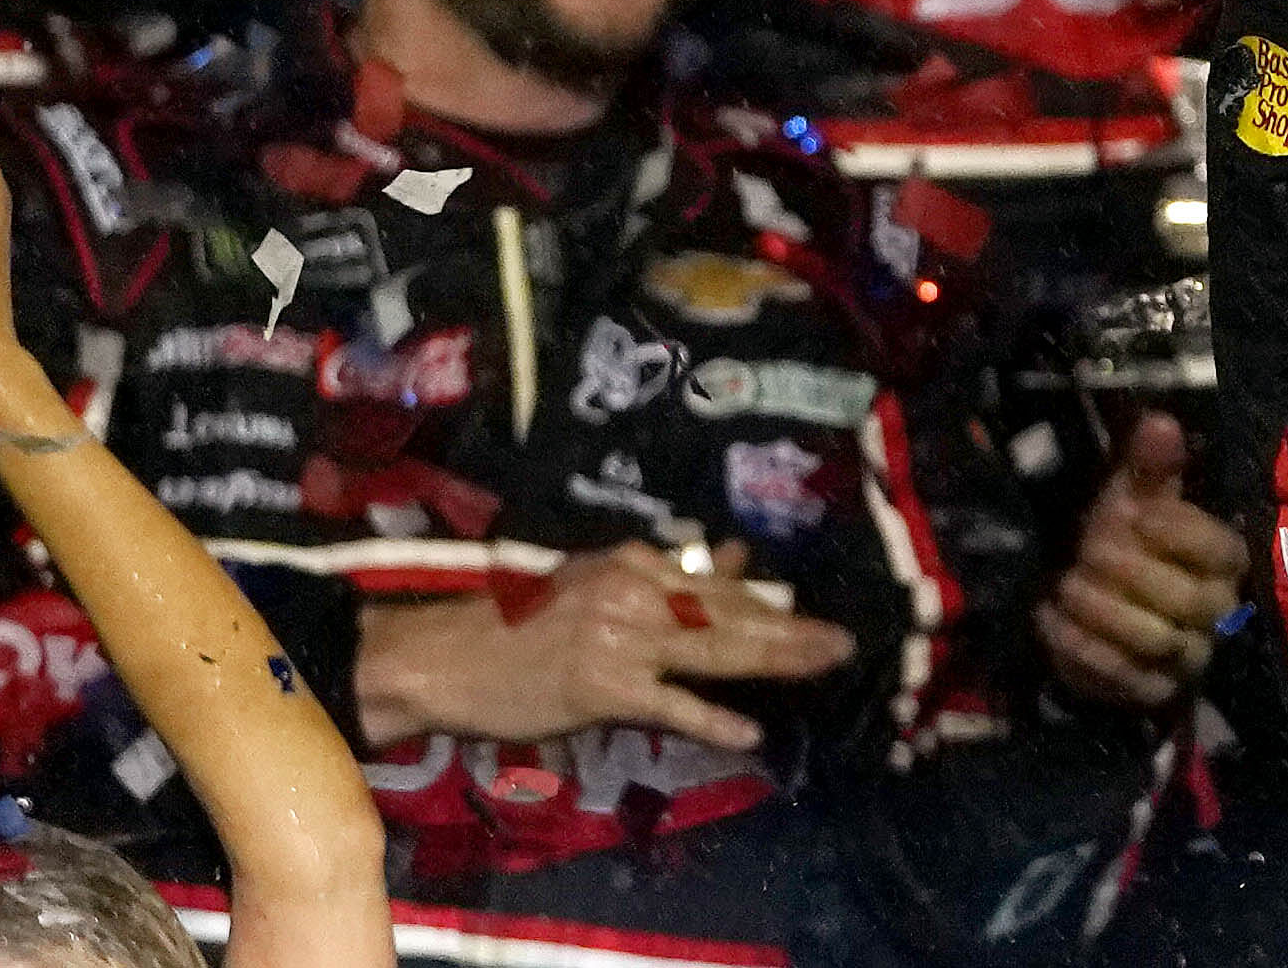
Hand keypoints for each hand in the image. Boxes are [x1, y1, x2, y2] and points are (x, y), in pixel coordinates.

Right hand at [351, 539, 854, 755]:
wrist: (445, 655)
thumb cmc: (518, 623)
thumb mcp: (595, 584)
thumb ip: (666, 576)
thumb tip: (735, 555)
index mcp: (633, 563)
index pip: (717, 584)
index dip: (766, 602)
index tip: (808, 615)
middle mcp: (635, 592)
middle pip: (728, 613)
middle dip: (790, 627)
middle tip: (842, 641)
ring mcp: (622, 640)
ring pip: (714, 651)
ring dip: (775, 659)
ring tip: (822, 664)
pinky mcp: (604, 688)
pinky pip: (671, 706)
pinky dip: (712, 720)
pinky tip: (749, 732)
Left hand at [1035, 413, 1246, 711]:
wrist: (1106, 601)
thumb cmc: (1130, 540)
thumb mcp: (1138, 497)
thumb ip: (1152, 465)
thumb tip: (1160, 421)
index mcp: (1224, 562)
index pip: (1221, 551)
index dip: (1181, 533)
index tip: (1135, 514)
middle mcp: (1216, 614)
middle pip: (1188, 602)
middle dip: (1132, 572)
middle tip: (1087, 549)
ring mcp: (1186, 658)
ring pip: (1154, 641)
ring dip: (1104, 613)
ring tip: (1065, 584)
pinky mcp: (1150, 692)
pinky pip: (1122, 680)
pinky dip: (1081, 649)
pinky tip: (1049, 618)